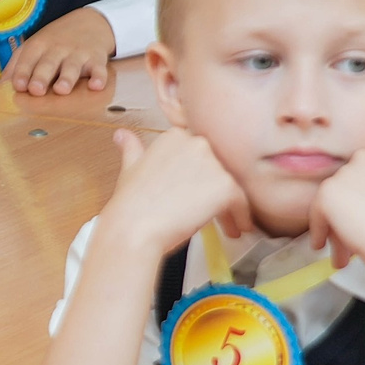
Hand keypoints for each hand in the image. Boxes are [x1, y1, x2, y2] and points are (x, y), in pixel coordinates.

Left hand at [5, 9, 116, 93]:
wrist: (90, 22)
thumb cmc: (56, 41)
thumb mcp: (34, 47)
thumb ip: (17, 66)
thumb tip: (0, 87)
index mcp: (39, 46)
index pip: (27, 58)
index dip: (22, 72)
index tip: (18, 86)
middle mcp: (57, 49)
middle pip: (48, 63)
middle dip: (41, 76)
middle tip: (36, 90)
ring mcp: (78, 53)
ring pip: (72, 66)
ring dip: (67, 78)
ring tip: (62, 89)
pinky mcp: (97, 58)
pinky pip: (99, 68)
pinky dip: (99, 77)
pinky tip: (96, 85)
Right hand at [97, 127, 252, 258]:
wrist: (134, 229)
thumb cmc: (131, 205)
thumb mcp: (130, 168)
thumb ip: (133, 149)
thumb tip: (123, 136)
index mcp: (175, 136)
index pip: (200, 155)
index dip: (200, 177)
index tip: (197, 192)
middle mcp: (196, 143)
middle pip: (218, 168)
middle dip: (217, 190)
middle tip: (213, 211)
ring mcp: (212, 163)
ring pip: (231, 185)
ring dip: (230, 206)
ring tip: (227, 224)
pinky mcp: (225, 185)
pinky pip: (241, 201)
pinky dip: (241, 216)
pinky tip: (235, 229)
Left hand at [307, 143, 364, 271]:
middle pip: (350, 186)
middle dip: (352, 210)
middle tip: (357, 233)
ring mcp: (346, 173)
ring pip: (334, 202)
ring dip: (337, 225)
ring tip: (342, 252)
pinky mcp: (328, 192)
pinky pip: (317, 213)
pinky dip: (319, 230)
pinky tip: (322, 245)